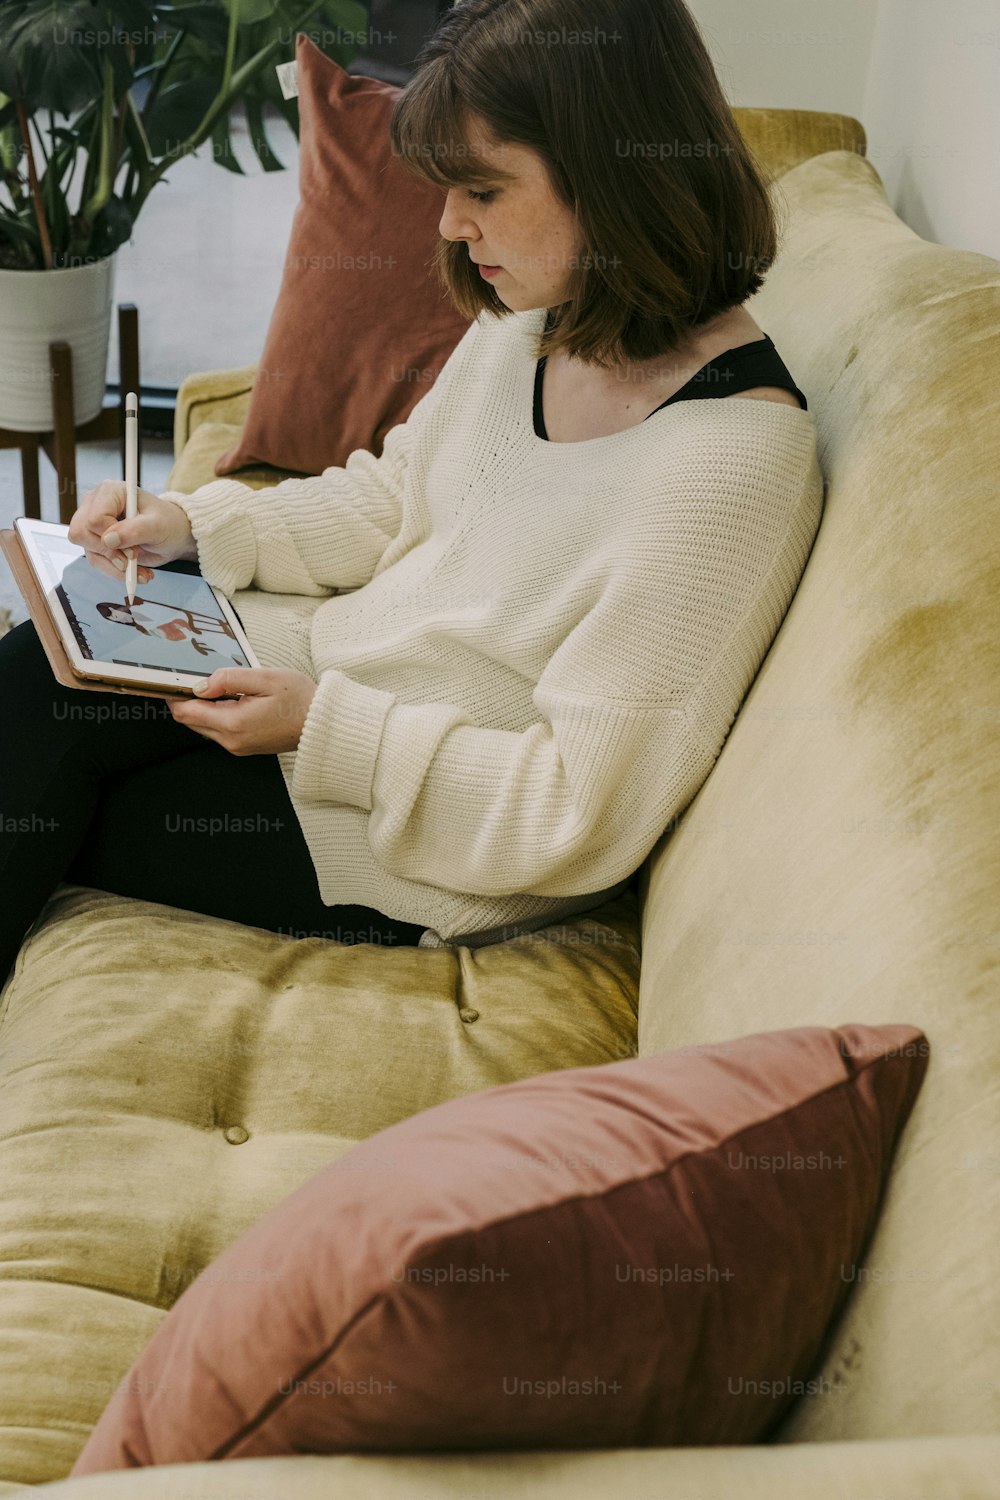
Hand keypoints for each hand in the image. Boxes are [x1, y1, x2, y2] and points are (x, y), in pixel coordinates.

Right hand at [70, 479, 196, 580]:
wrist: (172, 534)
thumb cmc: (167, 523)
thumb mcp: (158, 526)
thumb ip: (134, 530)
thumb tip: (109, 540)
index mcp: (110, 491)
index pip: (94, 519)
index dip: (111, 538)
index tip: (134, 549)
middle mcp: (95, 504)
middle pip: (81, 534)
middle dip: (109, 554)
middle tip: (134, 559)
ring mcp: (92, 522)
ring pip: (88, 551)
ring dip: (115, 567)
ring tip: (139, 569)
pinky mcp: (95, 540)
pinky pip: (95, 561)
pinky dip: (115, 571)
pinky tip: (134, 570)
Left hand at [166, 668, 317, 755]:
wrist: (322, 725)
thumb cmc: (300, 700)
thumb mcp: (264, 678)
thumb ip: (228, 679)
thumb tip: (201, 684)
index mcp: (234, 723)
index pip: (186, 712)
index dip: (175, 695)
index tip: (175, 680)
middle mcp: (232, 740)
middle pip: (191, 721)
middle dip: (189, 700)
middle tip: (199, 678)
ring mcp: (238, 746)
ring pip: (203, 726)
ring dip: (204, 708)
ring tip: (223, 688)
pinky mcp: (244, 747)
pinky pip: (219, 731)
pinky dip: (218, 715)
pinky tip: (234, 700)